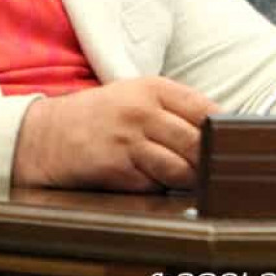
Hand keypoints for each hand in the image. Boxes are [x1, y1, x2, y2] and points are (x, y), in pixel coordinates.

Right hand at [12, 77, 219, 191]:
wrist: (48, 135)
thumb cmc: (99, 118)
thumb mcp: (134, 98)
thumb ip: (174, 110)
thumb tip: (221, 135)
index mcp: (152, 87)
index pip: (205, 108)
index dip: (222, 131)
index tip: (227, 145)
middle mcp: (142, 109)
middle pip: (199, 142)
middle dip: (206, 161)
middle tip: (204, 169)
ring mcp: (129, 137)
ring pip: (183, 169)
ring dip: (184, 180)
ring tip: (171, 175)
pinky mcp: (117, 166)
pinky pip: (156, 184)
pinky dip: (157, 187)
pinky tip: (143, 178)